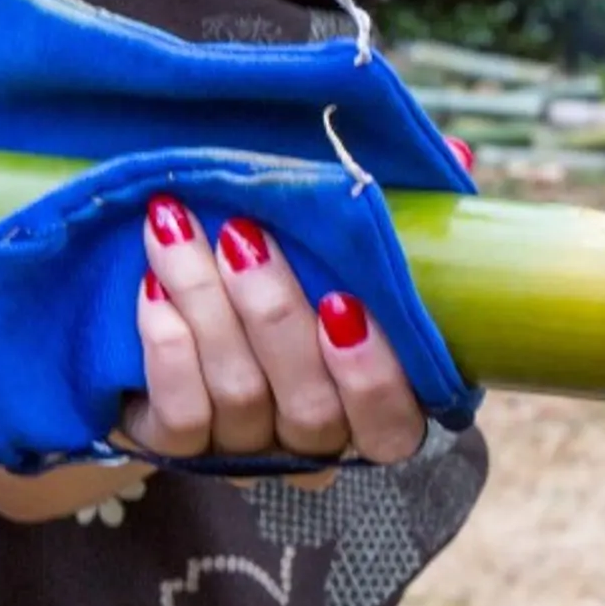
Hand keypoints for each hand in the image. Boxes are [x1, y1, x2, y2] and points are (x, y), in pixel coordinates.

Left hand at [130, 194, 426, 464]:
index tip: (343, 303)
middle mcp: (315, 445)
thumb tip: (453, 152)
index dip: (373, 377)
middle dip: (275, 314)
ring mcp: (245, 453)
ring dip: (205, 303)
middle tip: (242, 232)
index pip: (392, 427)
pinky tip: (151, 288)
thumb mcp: (349, 254)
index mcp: (373, 412)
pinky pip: (179, 418)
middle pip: (310, 407)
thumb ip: (406, 222)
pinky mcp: (176, 449)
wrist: (172, 345)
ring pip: (238, 395)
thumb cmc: (293, 283)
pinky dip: (166, 349)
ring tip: (173, 226)